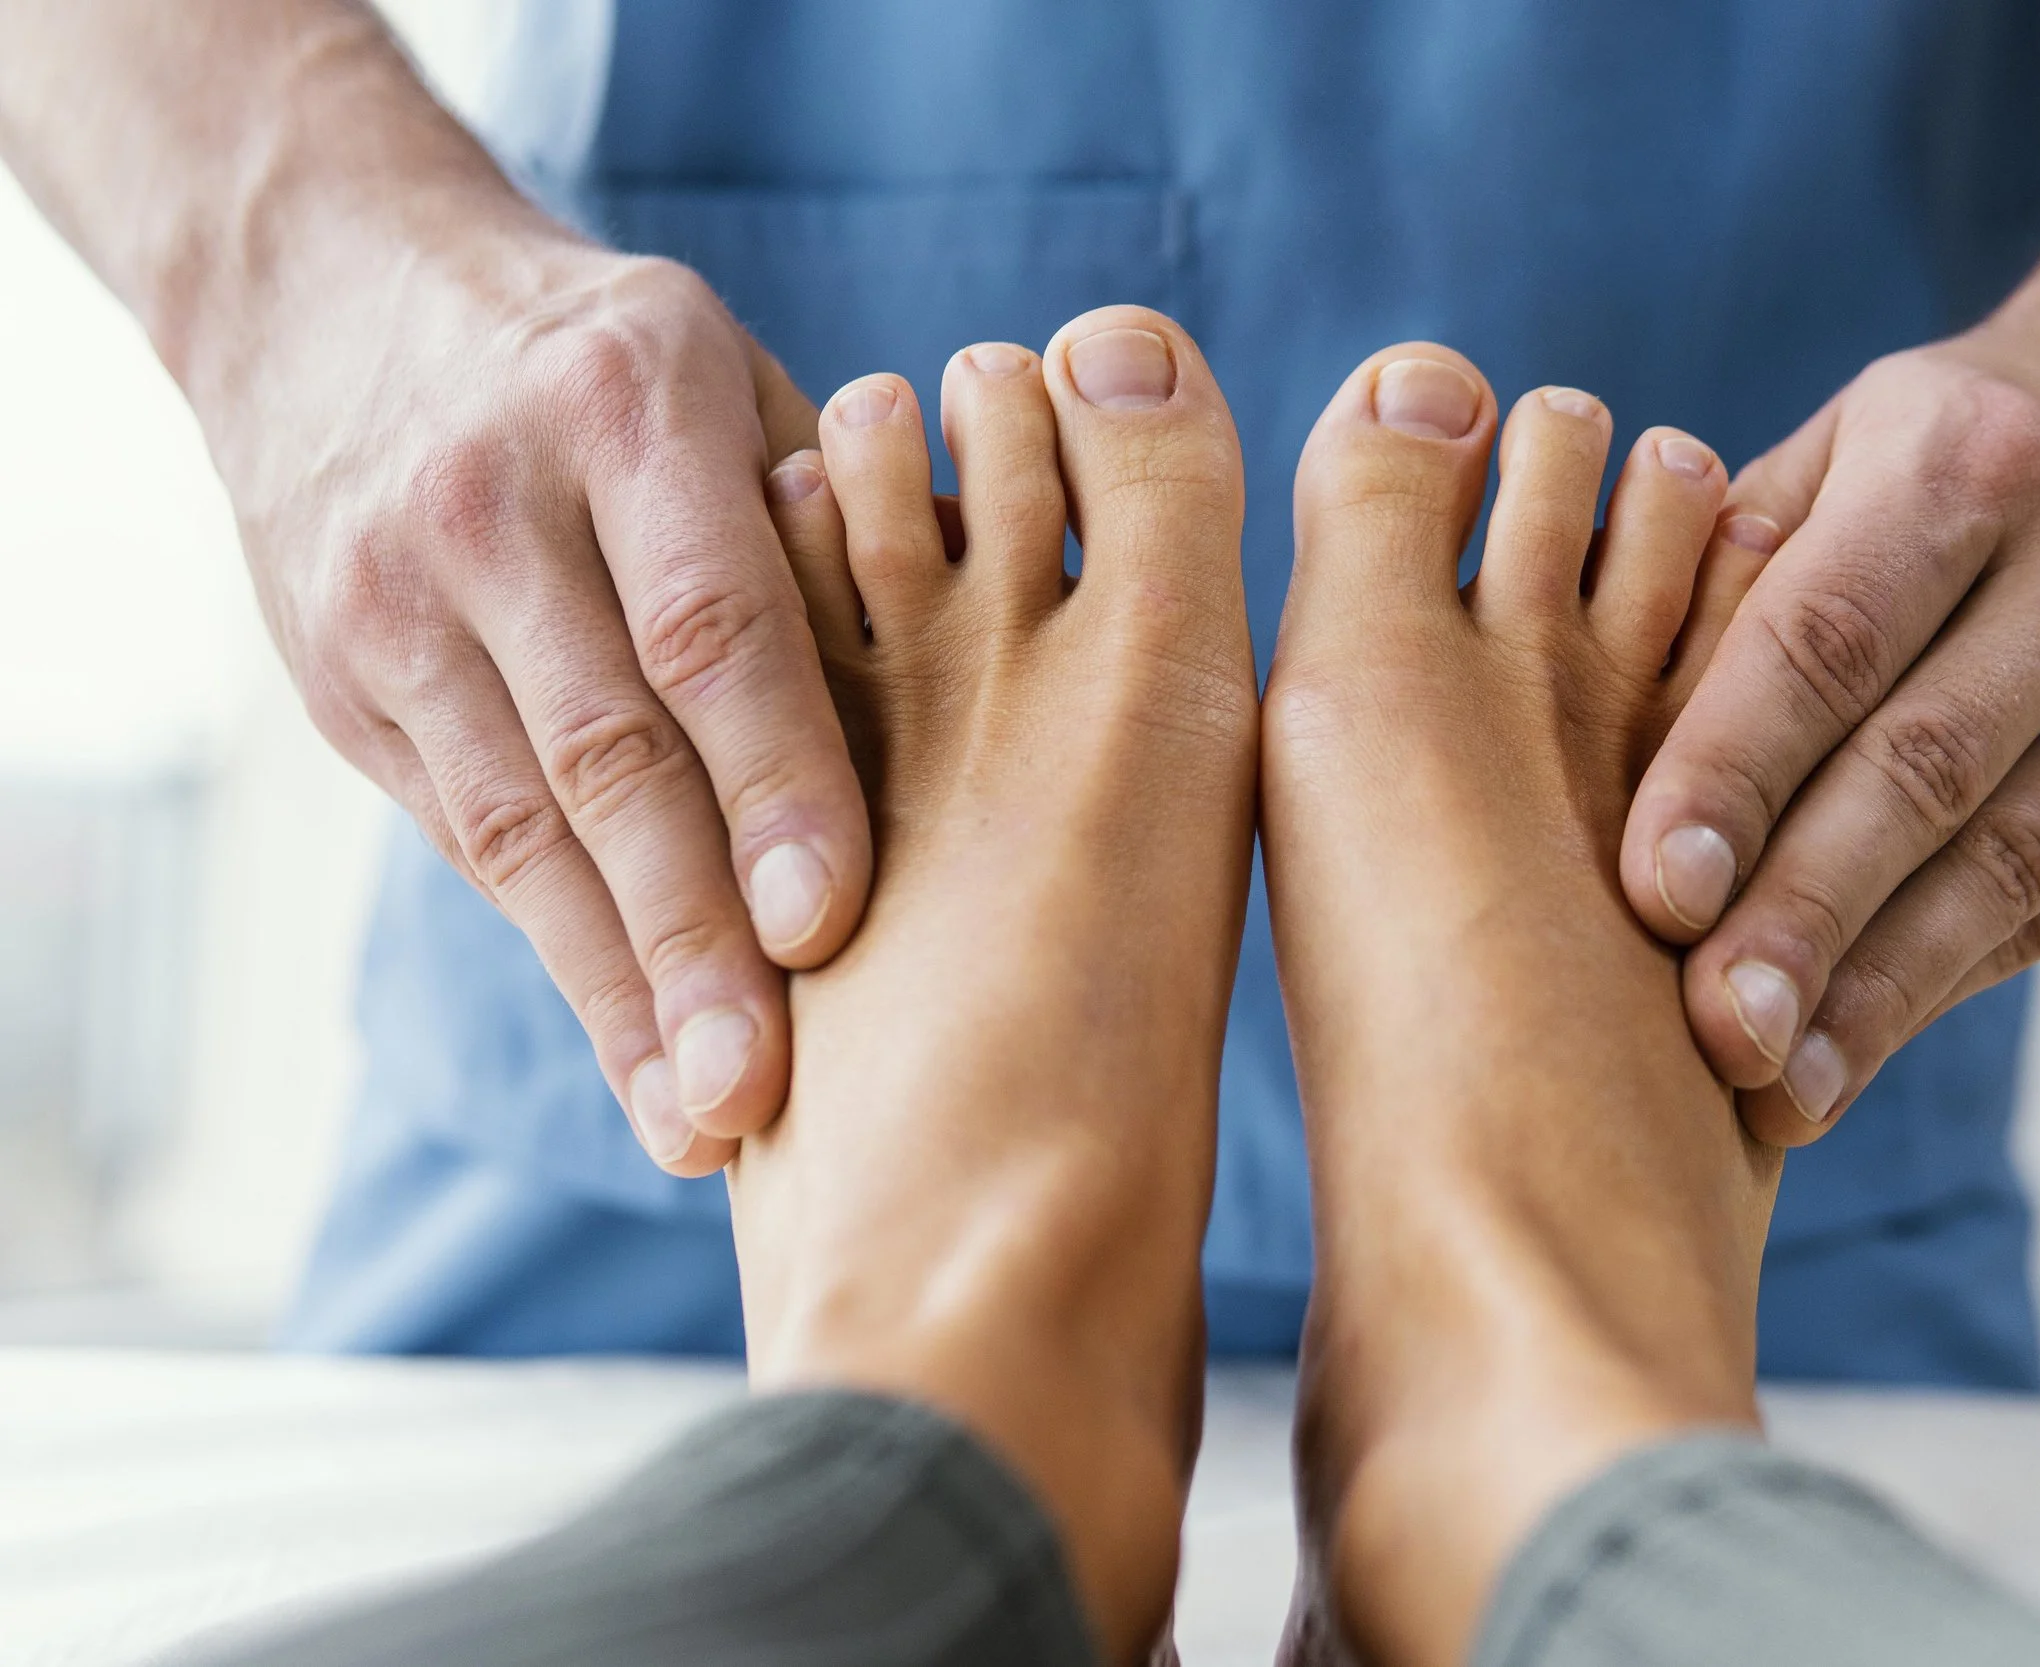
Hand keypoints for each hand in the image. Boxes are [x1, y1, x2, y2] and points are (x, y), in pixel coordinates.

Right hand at [225, 229, 867, 1173]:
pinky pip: (474, 843)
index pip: (710, 622)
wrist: (328, 289)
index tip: (826, 919)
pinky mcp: (347, 687)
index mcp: (629, 410)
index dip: (773, 779)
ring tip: (705, 1124)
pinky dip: (564, 957)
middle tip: (763, 1091)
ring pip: (522, 829)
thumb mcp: (723, 374)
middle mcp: (494, 507)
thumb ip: (834, 515)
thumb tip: (1005, 654)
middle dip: (688, 937)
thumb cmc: (602, 359)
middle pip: (607, 754)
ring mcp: (396, 603)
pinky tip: (635, 1057)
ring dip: (620, 991)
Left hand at [1620, 327, 2039, 1142]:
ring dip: (1882, 990)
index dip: (1735, 771)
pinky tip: (1855, 1048)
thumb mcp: (1841, 445)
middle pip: (1926, 769)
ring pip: (2009, 862)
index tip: (1657, 892)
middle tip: (1713, 1028)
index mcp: (1964, 459)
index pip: (1826, 640)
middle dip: (1809, 913)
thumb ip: (1722, 564)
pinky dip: (1947, 980)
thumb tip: (1571, 697)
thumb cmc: (1951, 454)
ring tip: (1776, 1086)